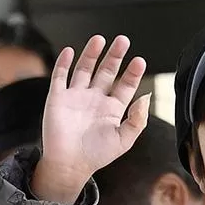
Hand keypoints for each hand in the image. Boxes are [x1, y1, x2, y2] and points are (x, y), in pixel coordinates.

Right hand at [35, 34, 149, 202]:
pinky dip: (64, 63)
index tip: (139, 61)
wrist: (69, 165)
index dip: (132, 73)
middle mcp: (95, 100)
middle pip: (107, 72)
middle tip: (123, 40)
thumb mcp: (124, 140)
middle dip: (115, 56)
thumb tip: (146, 98)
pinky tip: (70, 51)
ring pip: (85, 69)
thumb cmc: (97, 155)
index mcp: (113, 109)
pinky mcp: (58, 98)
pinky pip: (60, 76)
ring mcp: (76, 97)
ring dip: (92, 54)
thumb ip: (137, 120)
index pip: (126, 86)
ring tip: (100, 39)